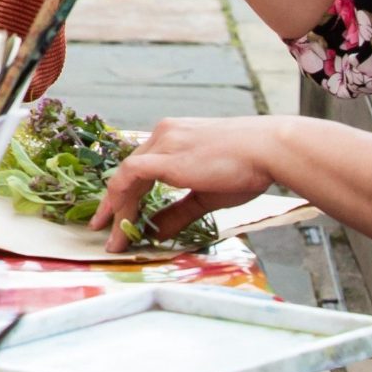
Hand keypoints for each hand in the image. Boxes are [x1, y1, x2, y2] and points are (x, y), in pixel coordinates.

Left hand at [94, 114, 283, 252]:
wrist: (269, 149)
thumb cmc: (247, 168)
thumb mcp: (206, 195)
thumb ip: (178, 212)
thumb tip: (155, 232)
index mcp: (174, 137)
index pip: (139, 166)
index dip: (126, 193)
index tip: (117, 216)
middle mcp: (163, 135)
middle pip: (127, 171)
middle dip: (113, 203)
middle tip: (102, 229)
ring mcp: (162, 142)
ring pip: (125, 176)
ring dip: (116, 209)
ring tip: (113, 237)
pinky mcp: (166, 156)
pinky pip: (130, 177)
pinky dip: (121, 199)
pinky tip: (120, 221)